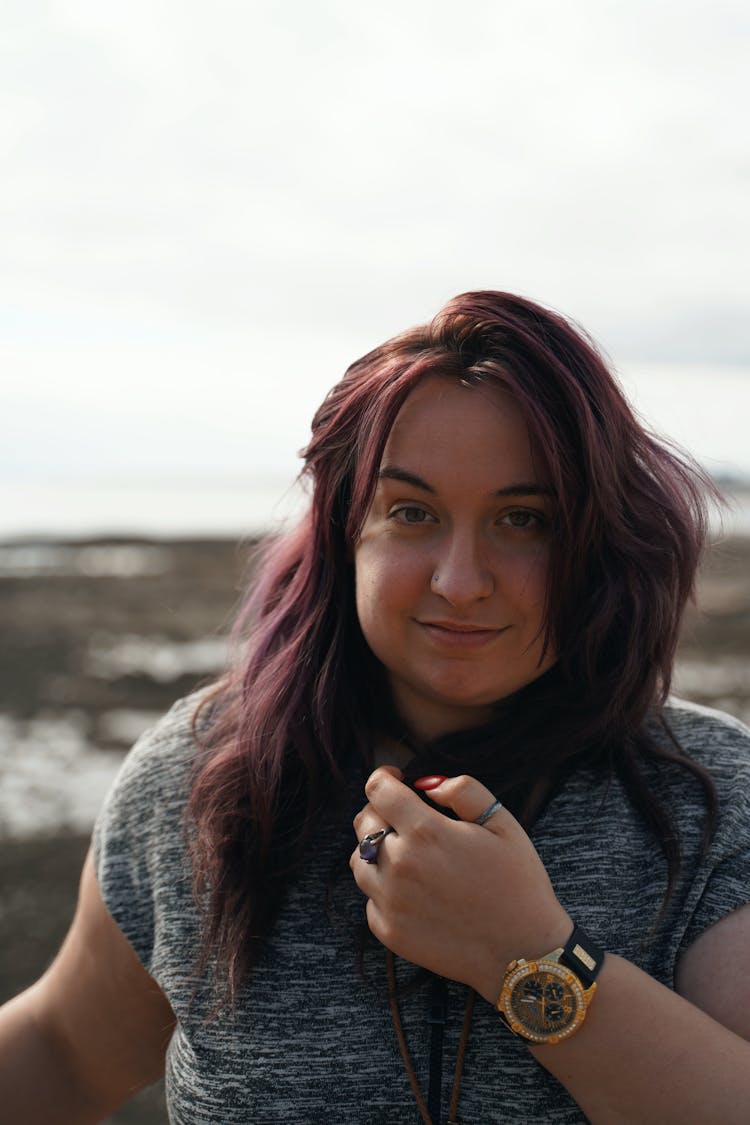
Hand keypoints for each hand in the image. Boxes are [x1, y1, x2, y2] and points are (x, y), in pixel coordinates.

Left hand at [350, 767, 570, 1003]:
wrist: (521, 953)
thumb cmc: (517, 883)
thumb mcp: (502, 823)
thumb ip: (464, 790)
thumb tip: (427, 785)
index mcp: (425, 832)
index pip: (377, 790)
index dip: (384, 778)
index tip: (394, 779)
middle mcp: (399, 865)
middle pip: (363, 823)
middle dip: (380, 811)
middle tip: (403, 817)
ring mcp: (390, 901)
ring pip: (360, 860)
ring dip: (376, 849)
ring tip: (406, 853)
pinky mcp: (388, 931)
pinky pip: (370, 898)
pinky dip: (384, 888)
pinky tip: (413, 889)